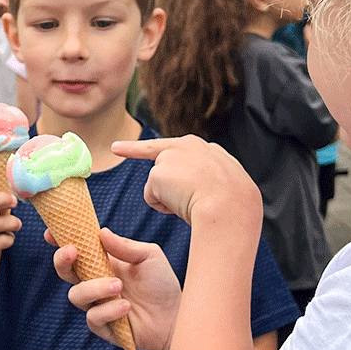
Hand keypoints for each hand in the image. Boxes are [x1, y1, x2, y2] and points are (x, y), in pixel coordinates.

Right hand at [52, 227, 180, 349]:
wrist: (176, 316)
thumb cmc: (162, 283)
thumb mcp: (148, 256)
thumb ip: (124, 246)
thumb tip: (102, 232)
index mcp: (102, 263)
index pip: (76, 250)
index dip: (60, 241)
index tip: (50, 233)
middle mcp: (95, 283)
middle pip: (65, 272)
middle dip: (62, 261)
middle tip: (73, 252)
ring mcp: (97, 305)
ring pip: (76, 296)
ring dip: (94, 288)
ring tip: (118, 286)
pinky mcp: (103, 327)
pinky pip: (93, 317)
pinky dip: (109, 310)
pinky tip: (126, 308)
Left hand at [112, 135, 259, 223]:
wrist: (230, 205)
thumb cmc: (234, 203)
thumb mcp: (226, 185)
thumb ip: (209, 180)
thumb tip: (193, 193)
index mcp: (207, 150)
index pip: (181, 148)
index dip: (162, 149)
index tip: (129, 142)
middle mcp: (187, 146)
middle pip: (157, 153)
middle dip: (131, 148)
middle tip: (116, 147)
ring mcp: (171, 157)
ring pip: (160, 185)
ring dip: (171, 199)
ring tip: (194, 201)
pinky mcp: (158, 172)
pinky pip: (153, 198)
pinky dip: (163, 206)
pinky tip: (182, 204)